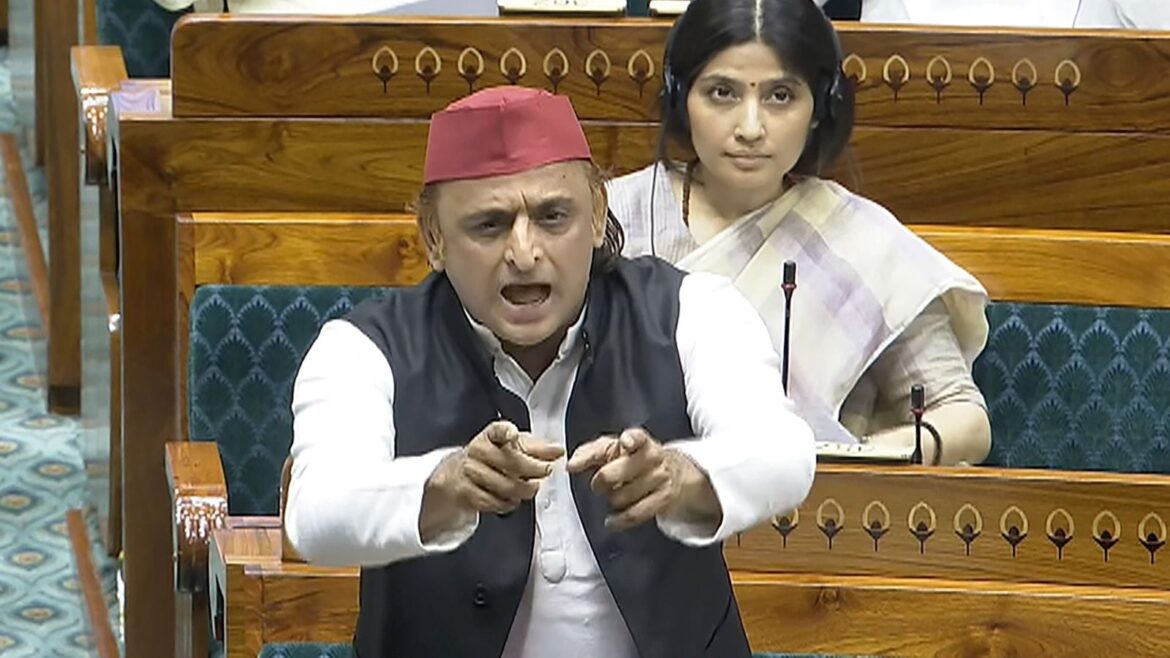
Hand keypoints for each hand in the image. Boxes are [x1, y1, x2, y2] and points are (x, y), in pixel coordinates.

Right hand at [421, 421, 563, 538]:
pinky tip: (512, 499)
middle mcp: (477, 450)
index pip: (497, 430)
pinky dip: (508, 504)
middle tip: (546, 471)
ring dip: (523, 490)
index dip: (506, 432)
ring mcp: (469, 471)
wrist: (458, 474)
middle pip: (510, 462)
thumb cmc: (492, 458)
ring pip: (504, 485)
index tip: (513, 435)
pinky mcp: (465, 491)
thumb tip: (558, 450)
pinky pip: (493, 501)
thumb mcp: (514, 448)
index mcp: (490, 435)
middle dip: (533, 469)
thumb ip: (538, 449)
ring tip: (530, 488)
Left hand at [567, 428, 715, 531]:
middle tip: (598, 484)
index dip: (631, 439)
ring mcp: (660, 478)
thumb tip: (572, 465)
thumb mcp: (614, 449)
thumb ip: (590, 453)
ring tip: (613, 495)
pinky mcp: (663, 499)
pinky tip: (611, 520)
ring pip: (624, 495)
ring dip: (612, 499)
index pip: (637, 437)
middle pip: (620, 471)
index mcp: (640, 442)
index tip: (625, 442)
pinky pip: (635, 514)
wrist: (674, 472)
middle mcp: (653, 457)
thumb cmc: (635, 459)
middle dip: (601, 480)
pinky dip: (619, 520)